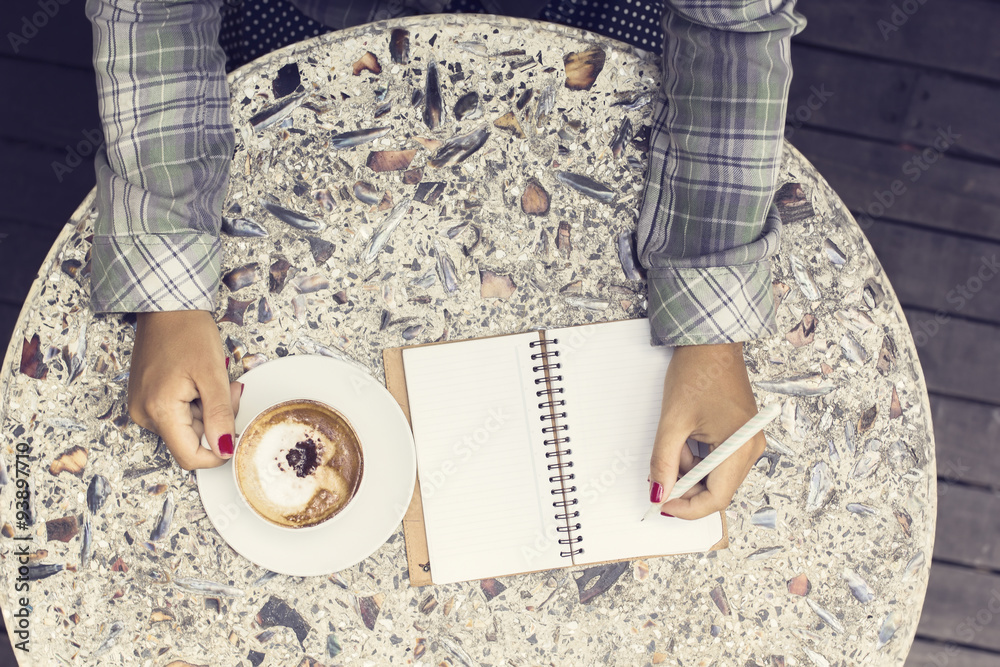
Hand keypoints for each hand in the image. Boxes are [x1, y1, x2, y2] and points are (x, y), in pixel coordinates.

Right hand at [127, 310, 242, 469]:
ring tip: (212, 380)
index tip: (236, 434)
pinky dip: (196, 403)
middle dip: (217, 421)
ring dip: (208, 410)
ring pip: (187, 427)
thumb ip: (220, 415)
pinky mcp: (147, 398)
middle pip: (191, 440)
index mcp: (159, 410)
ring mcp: (143, 406)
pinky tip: (199, 381)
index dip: (217, 453)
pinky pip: (177, 414)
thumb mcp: (212, 374)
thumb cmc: (187, 331)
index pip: (189, 457)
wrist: (166, 306)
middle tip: (229, 390)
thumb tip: (225, 449)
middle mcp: (144, 414)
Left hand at [648, 342, 764, 519]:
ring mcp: (748, 441)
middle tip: (658, 478)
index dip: (687, 508)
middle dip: (686, 488)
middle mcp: (751, 448)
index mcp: (740, 447)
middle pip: (718, 489)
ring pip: (716, 475)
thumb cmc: (697, 372)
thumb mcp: (673, 421)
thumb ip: (663, 462)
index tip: (662, 504)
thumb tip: (658, 493)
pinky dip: (697, 458)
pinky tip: (683, 439)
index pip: (717, 498)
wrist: (711, 342)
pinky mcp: (741, 434)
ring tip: (672, 444)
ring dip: (689, 470)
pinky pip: (718, 460)